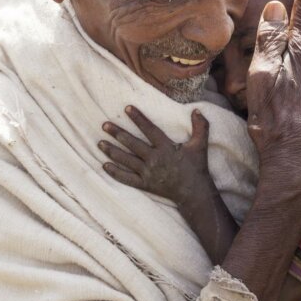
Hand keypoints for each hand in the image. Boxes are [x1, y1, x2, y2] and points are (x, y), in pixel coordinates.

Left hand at [99, 106, 216, 206]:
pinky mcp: (145, 184)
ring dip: (112, 151)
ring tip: (99, 143)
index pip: (149, 130)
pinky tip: (105, 165)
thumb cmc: (197, 168)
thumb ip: (201, 127)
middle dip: (117, 134)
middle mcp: (155, 159)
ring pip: (126, 160)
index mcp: (166, 148)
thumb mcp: (200, 146)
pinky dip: (115, 172)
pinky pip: (127, 178)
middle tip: (104, 125)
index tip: (127, 108)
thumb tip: (197, 110)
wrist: (193, 192)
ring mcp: (148, 173)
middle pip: (132, 144)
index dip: (138, 119)